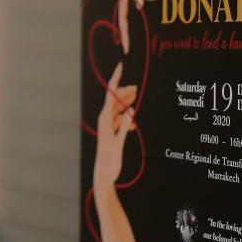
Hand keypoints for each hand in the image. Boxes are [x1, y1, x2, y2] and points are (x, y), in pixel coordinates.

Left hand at [93, 63, 135, 188]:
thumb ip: (124, 127)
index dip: (116, 80)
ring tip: (136, 96)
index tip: (121, 66)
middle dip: (125, 93)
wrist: (105, 174)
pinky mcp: (111, 133)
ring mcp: (108, 126)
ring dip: (126, 103)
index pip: (110, 95)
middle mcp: (105, 120)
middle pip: (114, 100)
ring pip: (117, 109)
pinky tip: (133, 124)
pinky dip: (127, 119)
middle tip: (136, 88)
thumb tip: (131, 111)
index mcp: (104, 119)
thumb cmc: (110, 160)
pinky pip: (120, 120)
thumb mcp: (119, 143)